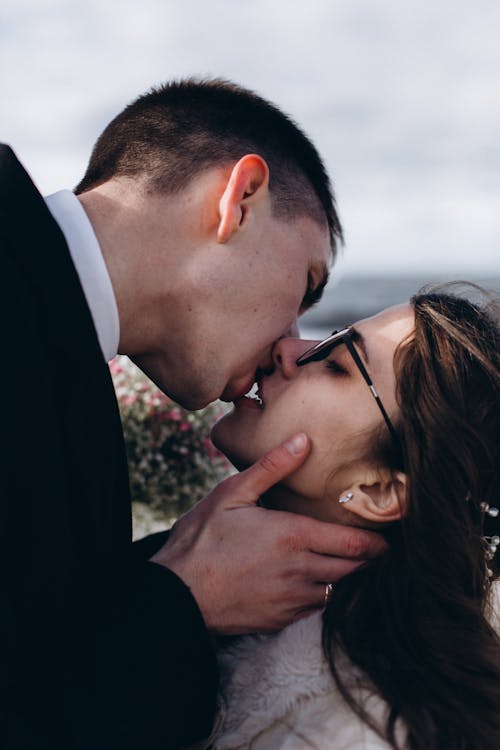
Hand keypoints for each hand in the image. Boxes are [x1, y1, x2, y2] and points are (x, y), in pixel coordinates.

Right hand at [150, 433, 386, 633]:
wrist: (177, 594)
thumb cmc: (201, 540)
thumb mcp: (232, 494)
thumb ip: (272, 467)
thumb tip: (303, 440)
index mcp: (292, 537)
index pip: (353, 544)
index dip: (377, 542)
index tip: (390, 537)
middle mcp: (299, 572)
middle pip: (352, 570)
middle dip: (368, 560)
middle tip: (378, 549)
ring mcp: (290, 600)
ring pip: (336, 592)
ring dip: (347, 579)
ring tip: (351, 564)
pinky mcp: (279, 620)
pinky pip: (313, 609)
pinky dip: (322, 596)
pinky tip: (315, 583)